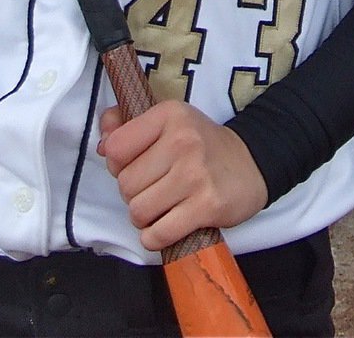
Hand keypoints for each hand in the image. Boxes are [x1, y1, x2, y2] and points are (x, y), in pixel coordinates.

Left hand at [98, 99, 267, 250]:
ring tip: (160, 207)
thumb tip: (101, 143)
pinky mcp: (207, 206)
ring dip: (144, 217)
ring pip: (138, 210)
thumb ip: (128, 126)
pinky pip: (159, 233)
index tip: (133, 166)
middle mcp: (182, 141)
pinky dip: (154, 237)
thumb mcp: (168, 122)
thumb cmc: (201, 144)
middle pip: (126, 184)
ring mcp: (195, 175)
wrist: (252, 163)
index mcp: (168, 115)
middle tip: (152, 189)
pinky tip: (164, 226)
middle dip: (133, 194)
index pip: (116, 148)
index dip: (117, 164)